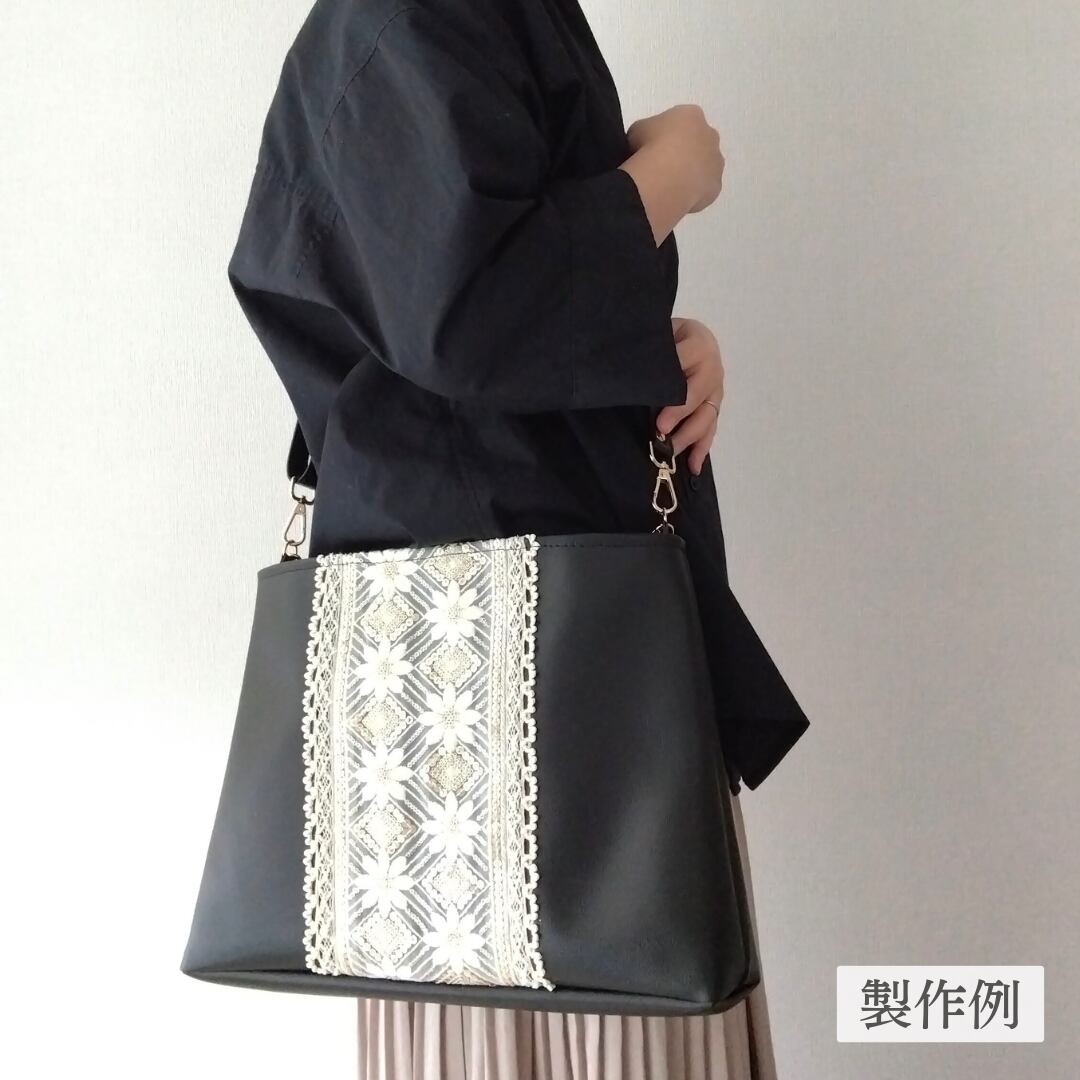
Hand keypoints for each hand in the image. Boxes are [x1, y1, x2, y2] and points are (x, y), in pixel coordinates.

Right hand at [626, 104, 724, 214]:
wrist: (661, 179)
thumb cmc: (647, 147)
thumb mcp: (637, 130)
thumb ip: (648, 132)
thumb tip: (648, 143)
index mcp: (692, 115)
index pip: (682, 121)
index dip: (667, 135)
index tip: (655, 147)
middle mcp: (710, 135)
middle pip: (698, 142)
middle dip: (685, 152)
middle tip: (665, 166)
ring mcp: (716, 162)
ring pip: (705, 166)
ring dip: (692, 173)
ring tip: (671, 184)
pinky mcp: (715, 186)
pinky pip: (704, 189)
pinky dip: (693, 193)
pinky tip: (678, 197)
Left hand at [655, 317, 724, 474]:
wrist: (680, 334)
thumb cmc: (662, 335)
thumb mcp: (657, 337)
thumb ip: (652, 355)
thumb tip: (631, 379)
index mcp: (699, 343)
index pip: (686, 371)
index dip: (674, 396)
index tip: (659, 418)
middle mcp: (713, 367)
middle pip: (700, 397)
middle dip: (681, 419)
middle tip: (661, 436)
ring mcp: (715, 388)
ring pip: (707, 417)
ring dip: (689, 438)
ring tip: (671, 455)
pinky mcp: (713, 405)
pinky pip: (711, 428)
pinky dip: (702, 448)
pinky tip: (693, 466)